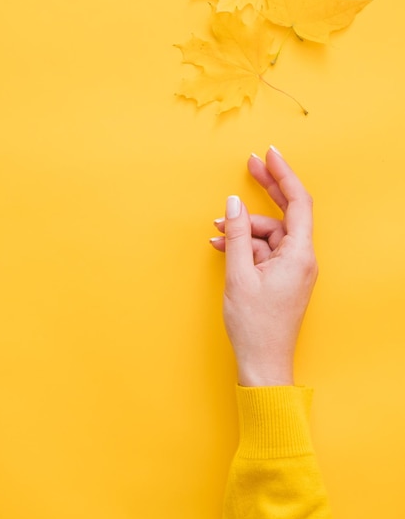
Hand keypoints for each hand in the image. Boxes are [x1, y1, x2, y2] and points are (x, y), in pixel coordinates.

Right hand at [210, 146, 317, 386]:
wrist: (263, 363)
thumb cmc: (255, 325)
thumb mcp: (239, 274)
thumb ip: (236, 235)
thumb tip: (233, 204)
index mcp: (299, 254)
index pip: (298, 202)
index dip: (284, 174)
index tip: (270, 155)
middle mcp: (301, 258)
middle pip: (286, 212)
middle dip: (266, 189)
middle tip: (249, 164)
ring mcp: (292, 268)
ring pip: (268, 234)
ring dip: (242, 229)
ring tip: (216, 233)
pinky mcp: (282, 276)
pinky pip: (263, 251)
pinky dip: (244, 247)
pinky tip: (222, 247)